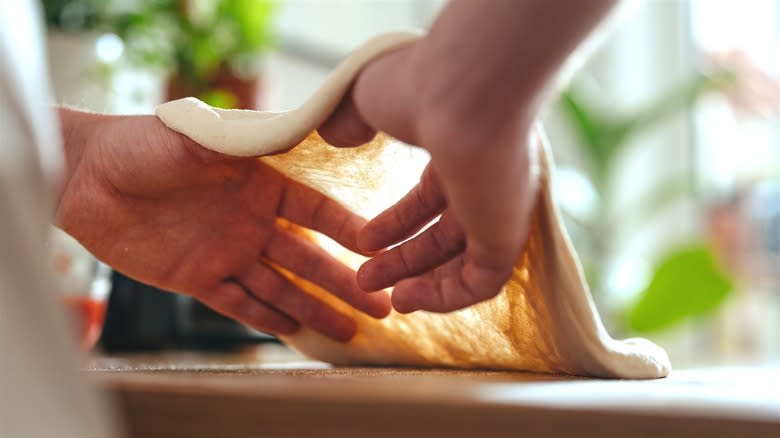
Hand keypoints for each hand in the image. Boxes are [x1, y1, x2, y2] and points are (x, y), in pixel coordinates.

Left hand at [56, 110, 390, 341]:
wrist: (84, 177)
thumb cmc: (140, 144)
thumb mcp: (196, 135)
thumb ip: (243, 141)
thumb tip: (292, 130)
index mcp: (259, 184)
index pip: (314, 211)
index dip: (346, 229)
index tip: (377, 248)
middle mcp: (250, 221)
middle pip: (307, 257)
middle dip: (344, 281)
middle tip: (381, 303)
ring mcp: (226, 251)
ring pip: (279, 286)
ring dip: (314, 308)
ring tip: (350, 330)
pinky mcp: (196, 277)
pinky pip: (237, 302)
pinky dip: (263, 317)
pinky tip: (293, 331)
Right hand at [322, 95, 538, 313]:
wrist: (468, 91)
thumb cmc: (421, 84)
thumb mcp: (369, 97)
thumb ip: (349, 119)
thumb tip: (333, 133)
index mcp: (458, 149)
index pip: (429, 200)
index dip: (395, 226)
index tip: (364, 243)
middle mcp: (483, 182)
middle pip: (443, 236)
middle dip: (403, 260)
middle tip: (365, 279)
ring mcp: (500, 209)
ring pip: (463, 262)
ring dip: (423, 284)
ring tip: (387, 300)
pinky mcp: (509, 236)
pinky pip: (481, 282)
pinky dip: (446, 298)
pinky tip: (409, 299)